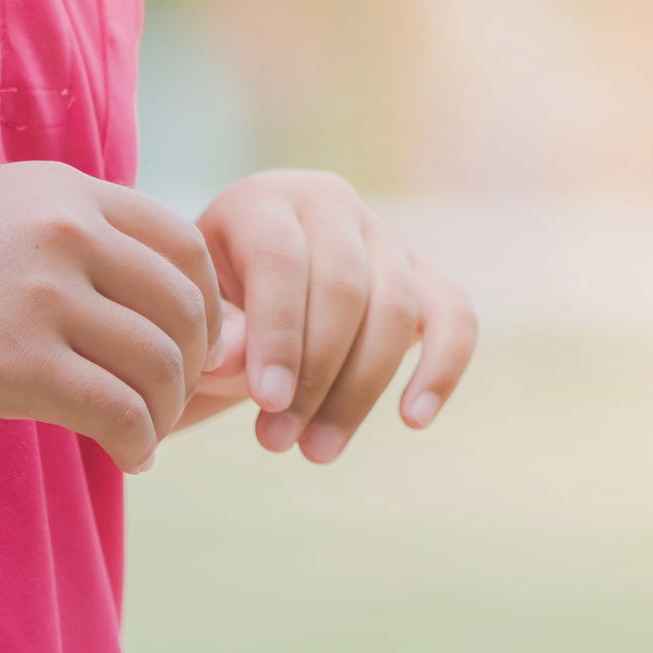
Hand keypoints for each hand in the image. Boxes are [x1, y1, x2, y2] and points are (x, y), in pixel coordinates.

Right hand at [0, 162, 221, 472]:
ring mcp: (45, 296)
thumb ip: (57, 241)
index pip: (183, 241)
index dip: (203, 302)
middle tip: (168, 403)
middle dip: (192, 363)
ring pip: (161, 363)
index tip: (185, 347)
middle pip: (186, 304)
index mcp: (61, 191)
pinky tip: (124, 458)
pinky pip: (120, 411)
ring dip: (165, 411)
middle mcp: (66, 231)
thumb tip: (121, 296)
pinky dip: (136, 443)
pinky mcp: (19, 363)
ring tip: (141, 436)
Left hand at [190, 170, 476, 461]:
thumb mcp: (197, 318)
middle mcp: (332, 204)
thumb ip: (217, 334)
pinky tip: (413, 419)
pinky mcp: (425, 278)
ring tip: (316, 451)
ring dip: (359, 391)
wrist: (242, 302)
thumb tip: (238, 360)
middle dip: (314, 376)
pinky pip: (455, 317)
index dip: (278, 334)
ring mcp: (385, 238)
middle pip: (344, 290)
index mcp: (265, 201)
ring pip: (395, 310)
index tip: (266, 402)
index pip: (282, 262)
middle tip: (277, 442)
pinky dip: (443, 367)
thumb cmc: (211, 310)